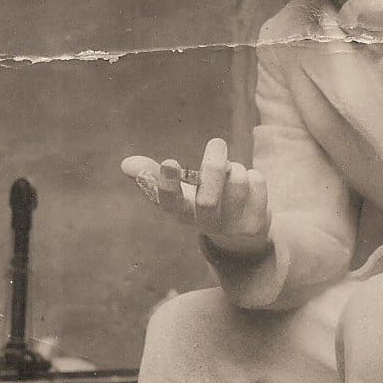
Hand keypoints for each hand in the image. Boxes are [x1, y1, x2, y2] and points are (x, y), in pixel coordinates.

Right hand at [121, 138, 270, 253]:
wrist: (242, 238)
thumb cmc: (205, 203)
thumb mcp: (181, 193)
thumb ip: (154, 176)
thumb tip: (125, 164)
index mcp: (183, 214)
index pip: (170, 204)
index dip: (167, 185)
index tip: (169, 161)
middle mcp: (206, 226)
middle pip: (207, 200)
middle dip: (213, 167)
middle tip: (216, 143)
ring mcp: (232, 228)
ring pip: (236, 183)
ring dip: (236, 167)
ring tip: (233, 171)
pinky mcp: (257, 225)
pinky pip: (257, 184)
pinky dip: (254, 176)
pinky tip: (250, 186)